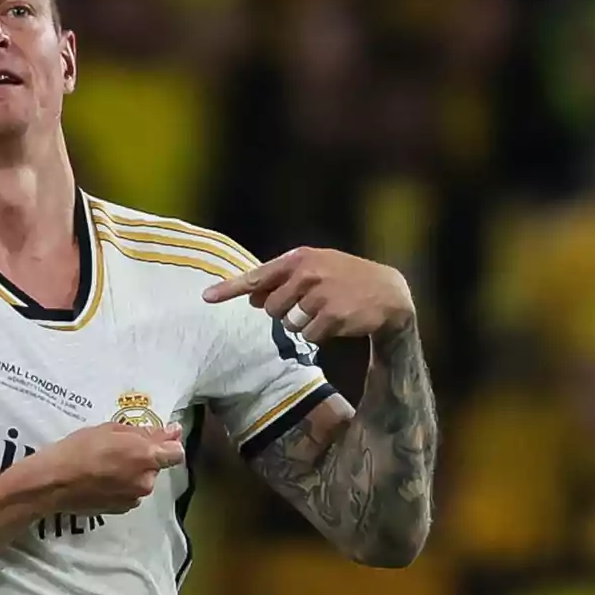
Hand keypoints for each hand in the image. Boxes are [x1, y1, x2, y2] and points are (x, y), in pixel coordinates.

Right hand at [32, 422, 184, 515]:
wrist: (53, 482)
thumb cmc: (80, 448)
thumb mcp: (111, 429)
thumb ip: (145, 432)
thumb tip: (172, 432)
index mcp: (147, 457)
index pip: (176, 453)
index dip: (168, 444)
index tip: (156, 437)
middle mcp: (146, 481)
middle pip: (155, 466)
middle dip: (143, 458)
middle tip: (117, 449)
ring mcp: (134, 498)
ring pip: (141, 481)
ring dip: (131, 473)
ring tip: (105, 466)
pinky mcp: (121, 510)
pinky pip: (129, 493)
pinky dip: (121, 486)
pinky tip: (101, 480)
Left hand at [201, 247, 414, 343]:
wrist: (389, 291)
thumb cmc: (344, 278)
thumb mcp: (315, 269)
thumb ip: (281, 281)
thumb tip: (251, 299)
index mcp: (299, 259)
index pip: (256, 276)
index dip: (229, 289)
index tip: (205, 297)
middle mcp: (307, 273)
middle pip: (270, 308)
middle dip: (284, 312)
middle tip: (309, 305)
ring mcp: (320, 294)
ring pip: (288, 324)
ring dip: (303, 324)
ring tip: (325, 310)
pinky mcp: (333, 315)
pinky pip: (309, 335)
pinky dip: (319, 334)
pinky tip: (336, 321)